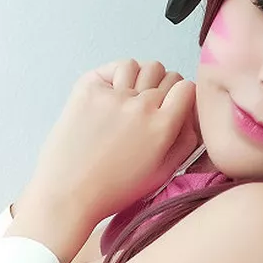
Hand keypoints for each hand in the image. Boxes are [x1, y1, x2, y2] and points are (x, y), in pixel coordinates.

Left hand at [28, 60, 200, 224]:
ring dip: (142, 80)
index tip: (173, 107)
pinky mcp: (89, 89)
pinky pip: (116, 68)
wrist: (67, 195)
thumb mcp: (162, 174)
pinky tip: (113, 93)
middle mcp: (141, 106)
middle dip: (163, 90)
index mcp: (163, 127)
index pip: (187, 87)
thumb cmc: (114, 190)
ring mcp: (114, 95)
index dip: (182, 96)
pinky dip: (118, 75)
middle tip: (148, 110)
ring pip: (142, 67)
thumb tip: (194, 115)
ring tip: (130, 101)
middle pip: (166, 76)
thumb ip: (185, 142)